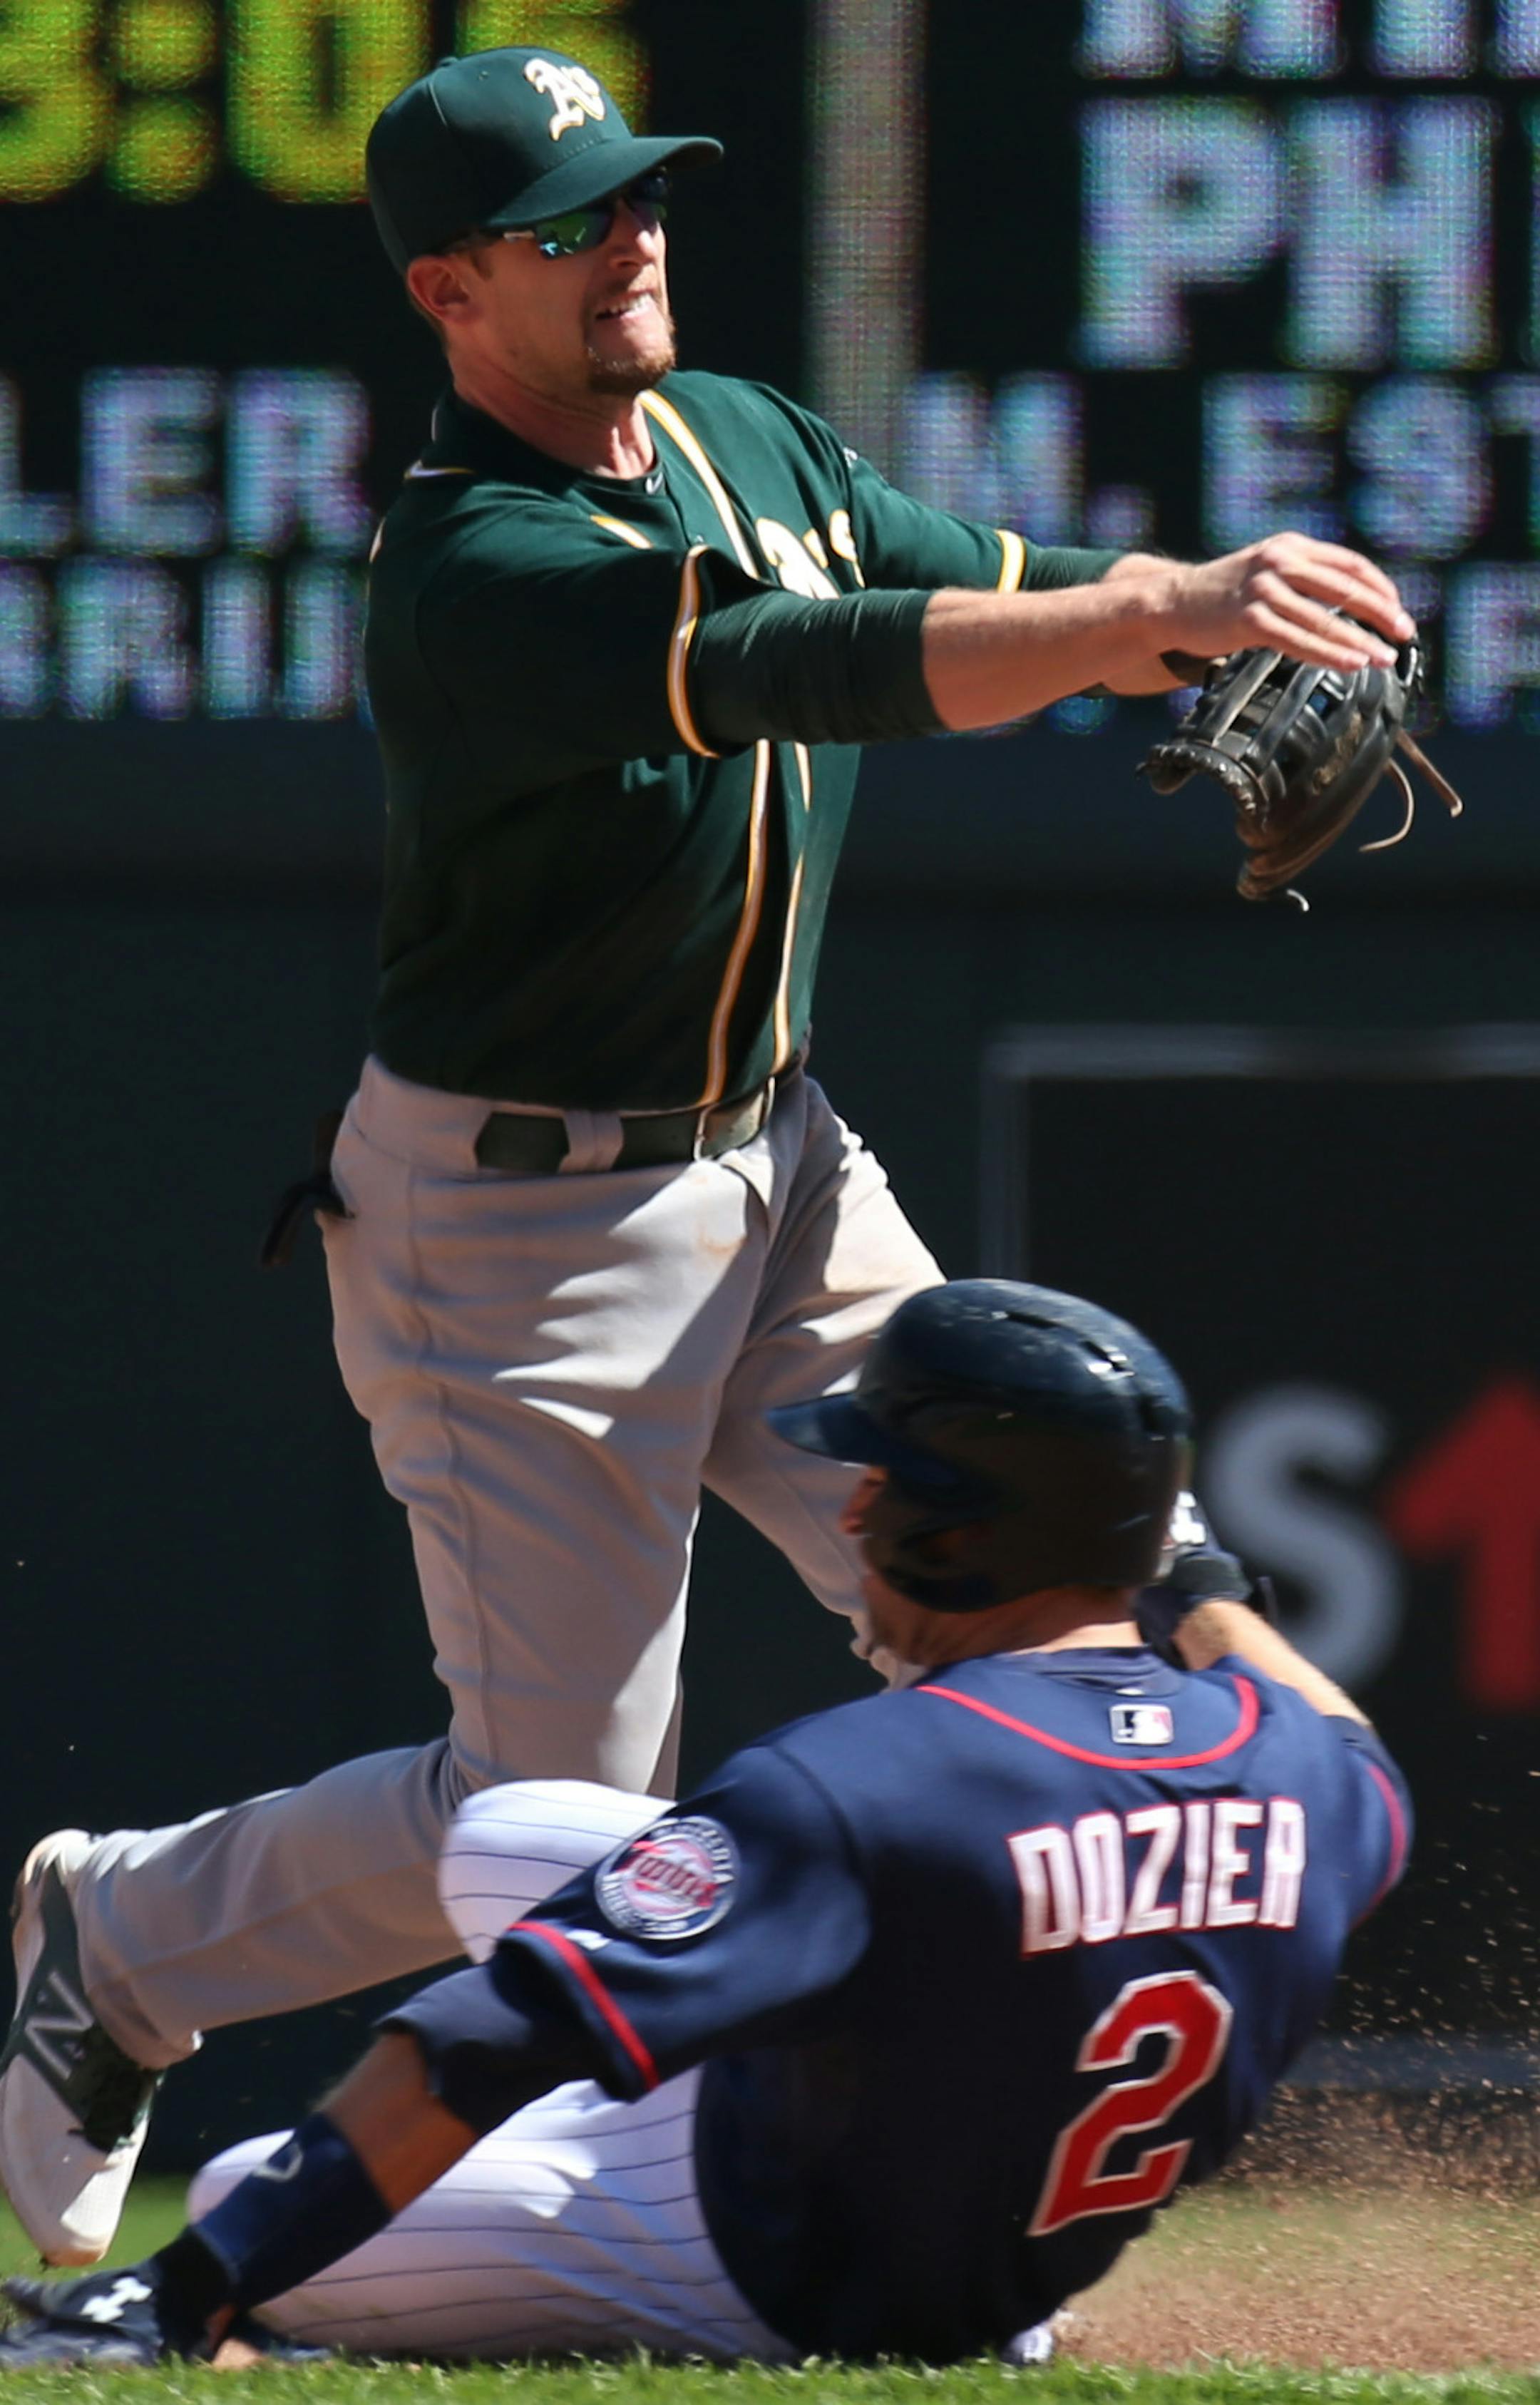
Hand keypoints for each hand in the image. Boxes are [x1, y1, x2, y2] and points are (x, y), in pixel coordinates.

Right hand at [1151, 533, 1414, 674]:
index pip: (1349, 564)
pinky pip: (1298, 640)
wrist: (1171, 601)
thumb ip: (1302, 576)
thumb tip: (1348, 601)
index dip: (1380, 588)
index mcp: (1291, 546)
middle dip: (1381, 613)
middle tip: (1404, 633)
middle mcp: (1279, 561)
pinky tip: (1351, 664)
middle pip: (1345, 587)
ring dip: (1360, 641)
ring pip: (1324, 618)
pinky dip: (1329, 653)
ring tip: (1384, 658)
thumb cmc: (1222, 593)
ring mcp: (1263, 590)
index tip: (1397, 612)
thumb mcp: (1265, 569)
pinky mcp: (1249, 620)